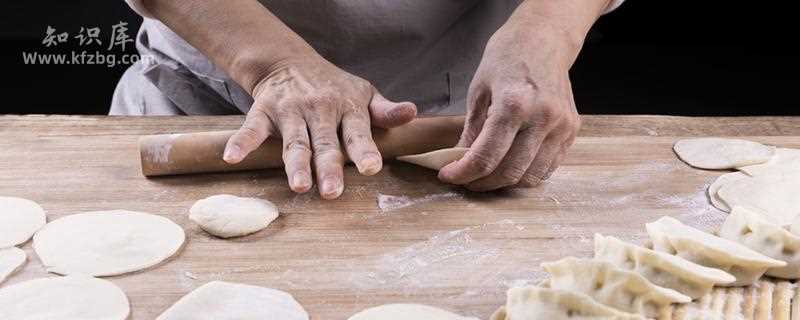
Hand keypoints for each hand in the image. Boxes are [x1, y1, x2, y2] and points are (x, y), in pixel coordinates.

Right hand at [223, 55, 416, 198]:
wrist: (289, 62)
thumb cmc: (334, 87)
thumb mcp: (364, 94)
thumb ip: (385, 111)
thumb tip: (412, 113)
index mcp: (347, 108)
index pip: (358, 132)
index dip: (365, 150)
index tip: (370, 168)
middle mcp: (319, 110)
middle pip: (325, 143)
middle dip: (328, 167)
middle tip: (333, 192)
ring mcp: (290, 112)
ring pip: (294, 142)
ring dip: (295, 164)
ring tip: (299, 186)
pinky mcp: (263, 112)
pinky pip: (251, 129)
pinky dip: (241, 143)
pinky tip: (232, 157)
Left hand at [439, 20, 581, 190]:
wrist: (544, 39)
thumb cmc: (507, 58)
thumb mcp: (479, 90)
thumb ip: (471, 130)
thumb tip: (459, 161)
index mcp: (514, 104)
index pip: (486, 156)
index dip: (463, 173)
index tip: (447, 175)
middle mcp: (543, 118)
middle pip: (509, 172)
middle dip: (482, 183)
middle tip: (465, 179)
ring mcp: (561, 126)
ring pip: (530, 176)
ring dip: (504, 183)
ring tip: (485, 174)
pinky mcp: (572, 130)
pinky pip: (548, 167)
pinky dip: (525, 173)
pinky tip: (509, 165)